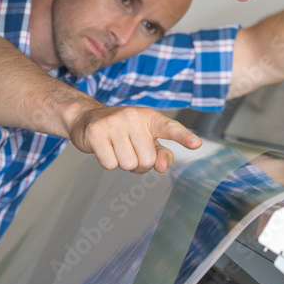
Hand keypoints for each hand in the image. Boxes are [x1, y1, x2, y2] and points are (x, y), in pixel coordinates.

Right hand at [67, 104, 201, 172]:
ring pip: (128, 164)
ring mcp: (113, 123)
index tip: (196, 144)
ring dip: (122, 163)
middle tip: (129, 150)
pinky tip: (104, 149)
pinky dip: (108, 162)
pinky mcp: (96, 132)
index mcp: (150, 118)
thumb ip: (160, 153)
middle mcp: (133, 116)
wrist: (87, 119)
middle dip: (139, 163)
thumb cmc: (122, 132)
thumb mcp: (145, 139)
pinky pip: (110, 164)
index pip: (170, 128)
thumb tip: (162, 167)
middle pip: (147, 160)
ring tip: (116, 148)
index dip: (183, 137)